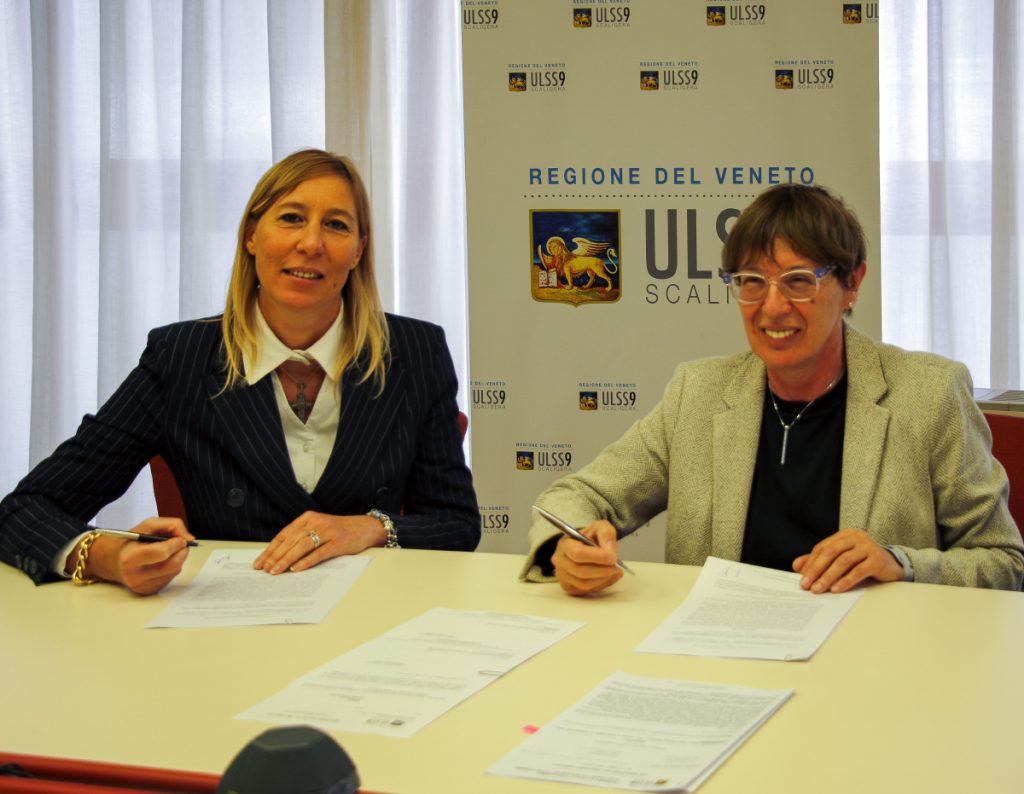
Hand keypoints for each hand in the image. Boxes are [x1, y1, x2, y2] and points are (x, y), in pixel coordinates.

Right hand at [81, 517, 193, 595]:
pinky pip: (171, 578)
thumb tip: (189, 538)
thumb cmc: (133, 541)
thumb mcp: (148, 525)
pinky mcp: (149, 591)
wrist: (114, 561)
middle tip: (182, 544)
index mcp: (130, 558)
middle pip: (172, 565)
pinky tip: (164, 561)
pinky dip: (173, 568)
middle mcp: (135, 575)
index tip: (180, 539)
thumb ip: (171, 525)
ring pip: (174, 572)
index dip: (175, 544)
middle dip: (182, 552)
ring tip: (170, 551)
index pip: (161, 553)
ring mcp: (142, 586)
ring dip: (179, 559)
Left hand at [253, 512, 385, 574]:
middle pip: (290, 540)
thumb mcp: (318, 528)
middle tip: (264, 569)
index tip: (260, 562)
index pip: (284, 534)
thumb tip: (278, 556)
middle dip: (275, 556)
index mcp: (308, 518)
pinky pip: (319, 553)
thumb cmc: (338, 531)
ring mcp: (328, 532)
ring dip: (286, 560)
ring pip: (302, 546)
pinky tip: (296, 569)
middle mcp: (316, 522)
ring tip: (276, 571)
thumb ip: (301, 537)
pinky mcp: (338, 542)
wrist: (364, 528)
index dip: (270, 549)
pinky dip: (306, 562)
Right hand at [551, 520, 623, 595]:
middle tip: (616, 566)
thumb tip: (610, 551)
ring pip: (583, 583)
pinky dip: (601, 585)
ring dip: (602, 579)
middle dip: (602, 570)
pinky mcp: (569, 587)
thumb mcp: (600, 528)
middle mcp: (559, 560)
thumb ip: (606, 534)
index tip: (612, 557)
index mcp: (564, 543)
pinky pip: (586, 591)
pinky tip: (609, 577)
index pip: (578, 554)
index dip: (597, 557)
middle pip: (580, 571)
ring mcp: (562, 575)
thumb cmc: (590, 537)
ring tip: (615, 571)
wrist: (584, 547)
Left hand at [793, 527, 903, 593]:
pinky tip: (836, 589)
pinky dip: (846, 581)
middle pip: (830, 553)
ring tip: (818, 589)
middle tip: (806, 585)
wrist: (891, 565)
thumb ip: (819, 560)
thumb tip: (797, 566)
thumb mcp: (840, 559)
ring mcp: (868, 547)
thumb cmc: (862, 561)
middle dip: (816, 570)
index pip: (823, 548)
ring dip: (828, 577)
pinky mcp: (877, 559)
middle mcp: (856, 537)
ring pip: (843, 562)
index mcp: (844, 535)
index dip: (811, 563)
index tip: (802, 577)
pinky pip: (858, 571)